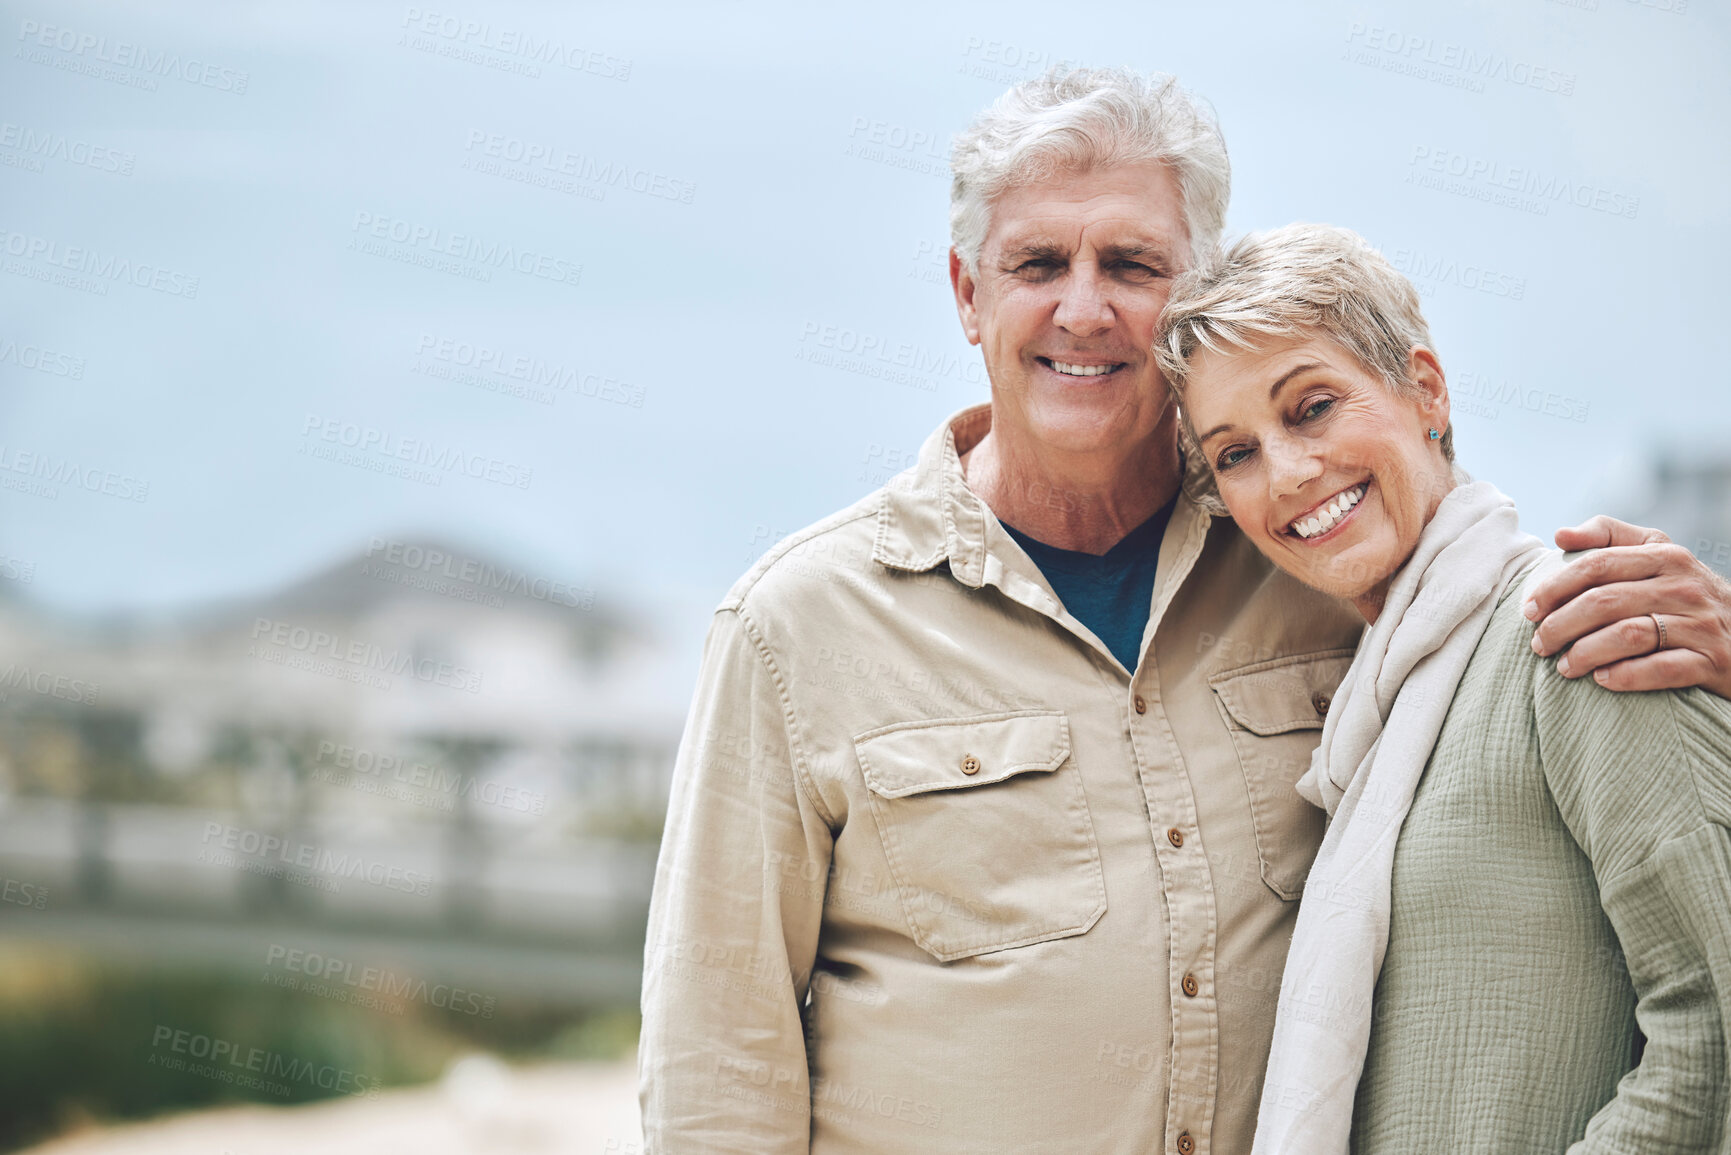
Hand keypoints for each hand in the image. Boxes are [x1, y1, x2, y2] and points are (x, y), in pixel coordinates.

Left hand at [1524, 516, 1730, 698]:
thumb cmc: (1686, 596)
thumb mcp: (1659, 556)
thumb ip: (1611, 538)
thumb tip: (1561, 534)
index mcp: (1666, 555)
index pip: (1597, 563)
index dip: (1555, 586)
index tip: (1528, 609)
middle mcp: (1684, 585)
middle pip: (1605, 601)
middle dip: (1560, 625)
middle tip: (1538, 645)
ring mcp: (1700, 624)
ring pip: (1628, 635)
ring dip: (1585, 653)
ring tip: (1563, 667)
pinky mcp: (1711, 661)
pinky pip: (1660, 668)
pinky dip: (1625, 676)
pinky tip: (1601, 680)